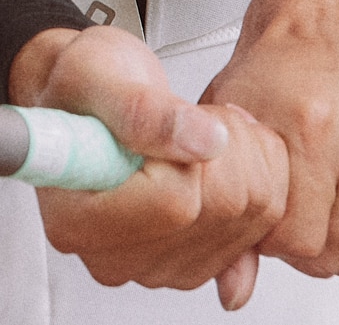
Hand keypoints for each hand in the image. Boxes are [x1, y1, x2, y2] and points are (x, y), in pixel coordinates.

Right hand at [11, 23, 290, 309]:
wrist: (89, 100)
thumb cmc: (81, 89)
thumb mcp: (94, 74)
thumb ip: (143, 111)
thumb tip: (205, 141)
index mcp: (77, 218)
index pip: (176, 204)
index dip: (193, 150)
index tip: (181, 117)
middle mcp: (114, 255)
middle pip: (221, 210)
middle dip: (226, 145)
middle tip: (192, 115)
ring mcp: (157, 265)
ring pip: (252, 215)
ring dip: (244, 155)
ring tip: (200, 128)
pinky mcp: (194, 263)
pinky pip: (261, 227)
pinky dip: (257, 179)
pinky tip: (220, 156)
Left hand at [201, 0, 338, 276]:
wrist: (334, 27)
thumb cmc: (278, 70)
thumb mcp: (230, 125)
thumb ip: (226, 206)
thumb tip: (232, 289)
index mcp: (309, 128)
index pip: (297, 242)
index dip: (275, 241)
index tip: (268, 219)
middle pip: (336, 253)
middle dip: (309, 247)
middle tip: (296, 213)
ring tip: (324, 205)